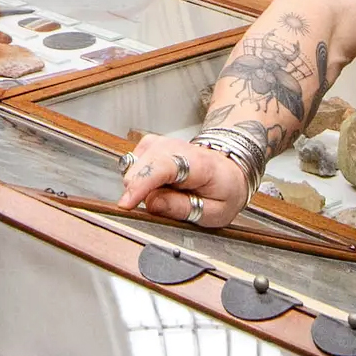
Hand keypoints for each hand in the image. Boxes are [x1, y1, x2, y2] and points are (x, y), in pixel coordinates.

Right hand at [117, 134, 250, 226]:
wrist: (228, 170)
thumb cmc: (223, 191)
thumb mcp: (215, 212)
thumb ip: (183, 209)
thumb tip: (152, 204)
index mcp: (200, 164)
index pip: (163, 167)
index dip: (141, 184)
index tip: (126, 203)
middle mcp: (179, 147)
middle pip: (144, 163)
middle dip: (138, 189)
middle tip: (155, 207)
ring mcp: (164, 143)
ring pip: (135, 162)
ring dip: (139, 184)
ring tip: (162, 195)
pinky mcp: (153, 145)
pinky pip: (134, 161)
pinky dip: (138, 177)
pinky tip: (154, 186)